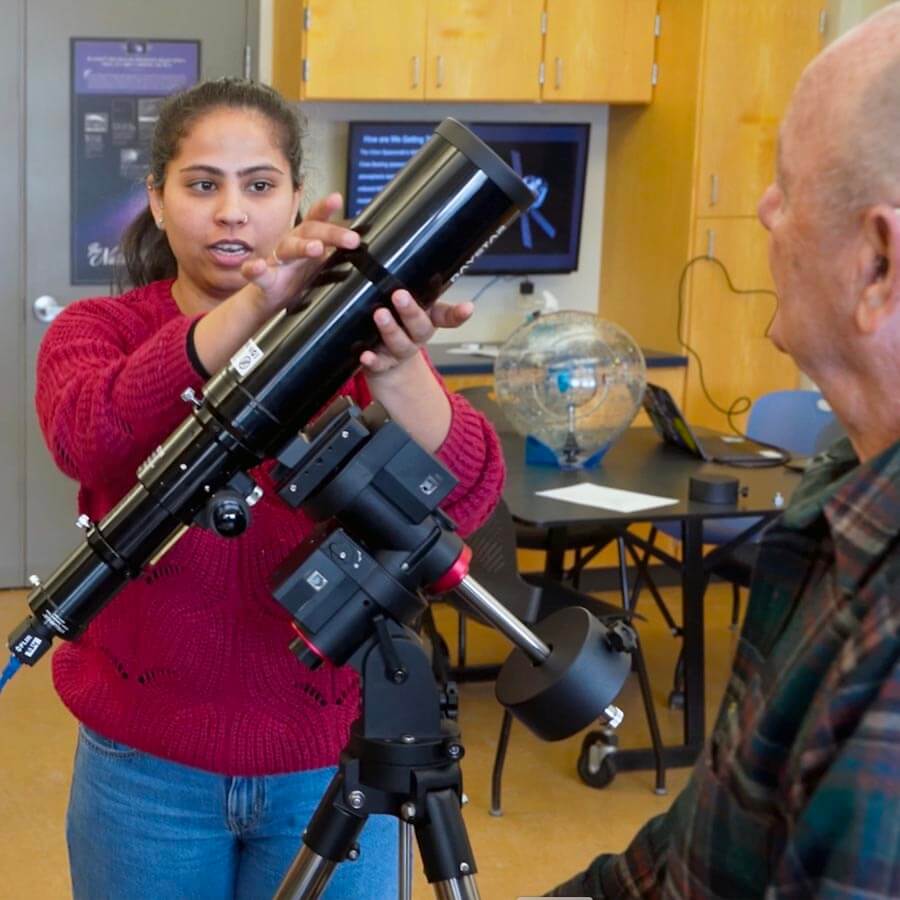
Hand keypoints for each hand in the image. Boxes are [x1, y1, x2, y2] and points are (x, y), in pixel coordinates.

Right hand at [240, 193, 358, 314]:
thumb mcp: (319, 263)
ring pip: (288, 248)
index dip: (325, 208)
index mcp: (305, 239)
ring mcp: (277, 261)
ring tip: (316, 248)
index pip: (316, 220)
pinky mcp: (264, 281)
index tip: (337, 199)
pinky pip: (257, 274)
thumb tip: (364, 246)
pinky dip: (254, 269)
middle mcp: (291, 244)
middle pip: (309, 231)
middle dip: (330, 233)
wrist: (269, 300)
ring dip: (302, 246)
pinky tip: (257, 267)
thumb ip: (336, 253)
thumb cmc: (296, 278)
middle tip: (351, 239)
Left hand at [361, 290, 473, 375]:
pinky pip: (379, 364)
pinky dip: (372, 360)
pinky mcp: (383, 364)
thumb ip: (408, 287)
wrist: (388, 365)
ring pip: (400, 343)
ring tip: (380, 314)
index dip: (458, 313)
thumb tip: (394, 249)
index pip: (446, 315)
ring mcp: (400, 351)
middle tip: (399, 295)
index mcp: (426, 319)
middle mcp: (417, 336)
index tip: (468, 308)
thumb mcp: (408, 306)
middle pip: (420, 327)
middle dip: (410, 311)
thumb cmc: (397, 324)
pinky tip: (365, 355)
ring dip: (390, 329)